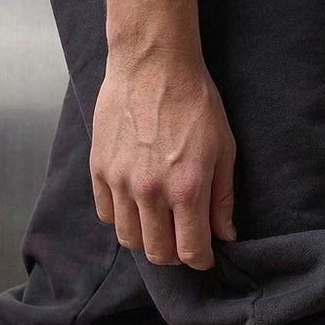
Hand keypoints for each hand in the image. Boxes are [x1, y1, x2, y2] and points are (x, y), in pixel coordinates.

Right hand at [90, 48, 235, 269]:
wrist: (153, 64)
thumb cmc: (195, 102)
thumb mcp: (223, 150)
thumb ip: (223, 198)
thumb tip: (225, 235)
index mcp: (187, 189)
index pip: (190, 251)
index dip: (200, 260)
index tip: (204, 256)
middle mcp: (150, 191)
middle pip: (157, 253)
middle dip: (174, 255)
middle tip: (183, 242)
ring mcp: (120, 181)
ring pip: (129, 238)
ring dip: (147, 240)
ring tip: (159, 226)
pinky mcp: (99, 168)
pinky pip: (106, 213)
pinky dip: (122, 218)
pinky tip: (137, 205)